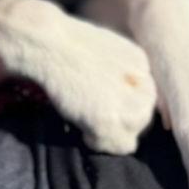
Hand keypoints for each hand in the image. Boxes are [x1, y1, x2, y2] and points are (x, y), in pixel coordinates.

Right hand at [0, 0, 156, 153]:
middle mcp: (141, 79)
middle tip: (92, 112)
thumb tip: (117, 97)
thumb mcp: (102, 51)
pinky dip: (100, 142)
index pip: (146, 95)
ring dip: (112, 132)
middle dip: (122, 120)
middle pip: (144, 115)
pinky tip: (82, 127)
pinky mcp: (110, 121)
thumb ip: (118, 74)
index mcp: (138, 61)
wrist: (42, 41)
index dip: (124, 103)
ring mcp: (128, 101)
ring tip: (86, 118)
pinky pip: (120, 147)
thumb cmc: (62, 44)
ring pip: (134, 133)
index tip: (102, 101)